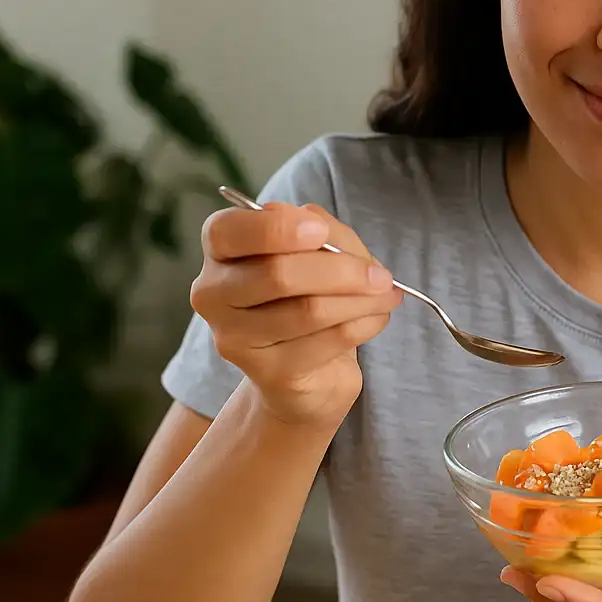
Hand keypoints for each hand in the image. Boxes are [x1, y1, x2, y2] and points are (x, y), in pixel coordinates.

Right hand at [189, 201, 402, 427]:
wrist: (308, 370)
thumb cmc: (309, 294)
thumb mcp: (317, 250)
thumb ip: (321, 231)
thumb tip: (325, 231)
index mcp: (221, 249)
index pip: (228, 230)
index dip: (276, 228)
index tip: (320, 232)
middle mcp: (214, 293)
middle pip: (278, 273)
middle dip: (342, 270)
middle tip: (381, 275)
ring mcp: (236, 337)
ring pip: (309, 310)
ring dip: (362, 299)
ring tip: (388, 294)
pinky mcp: (269, 372)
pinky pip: (330, 339)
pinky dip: (365, 323)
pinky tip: (377, 317)